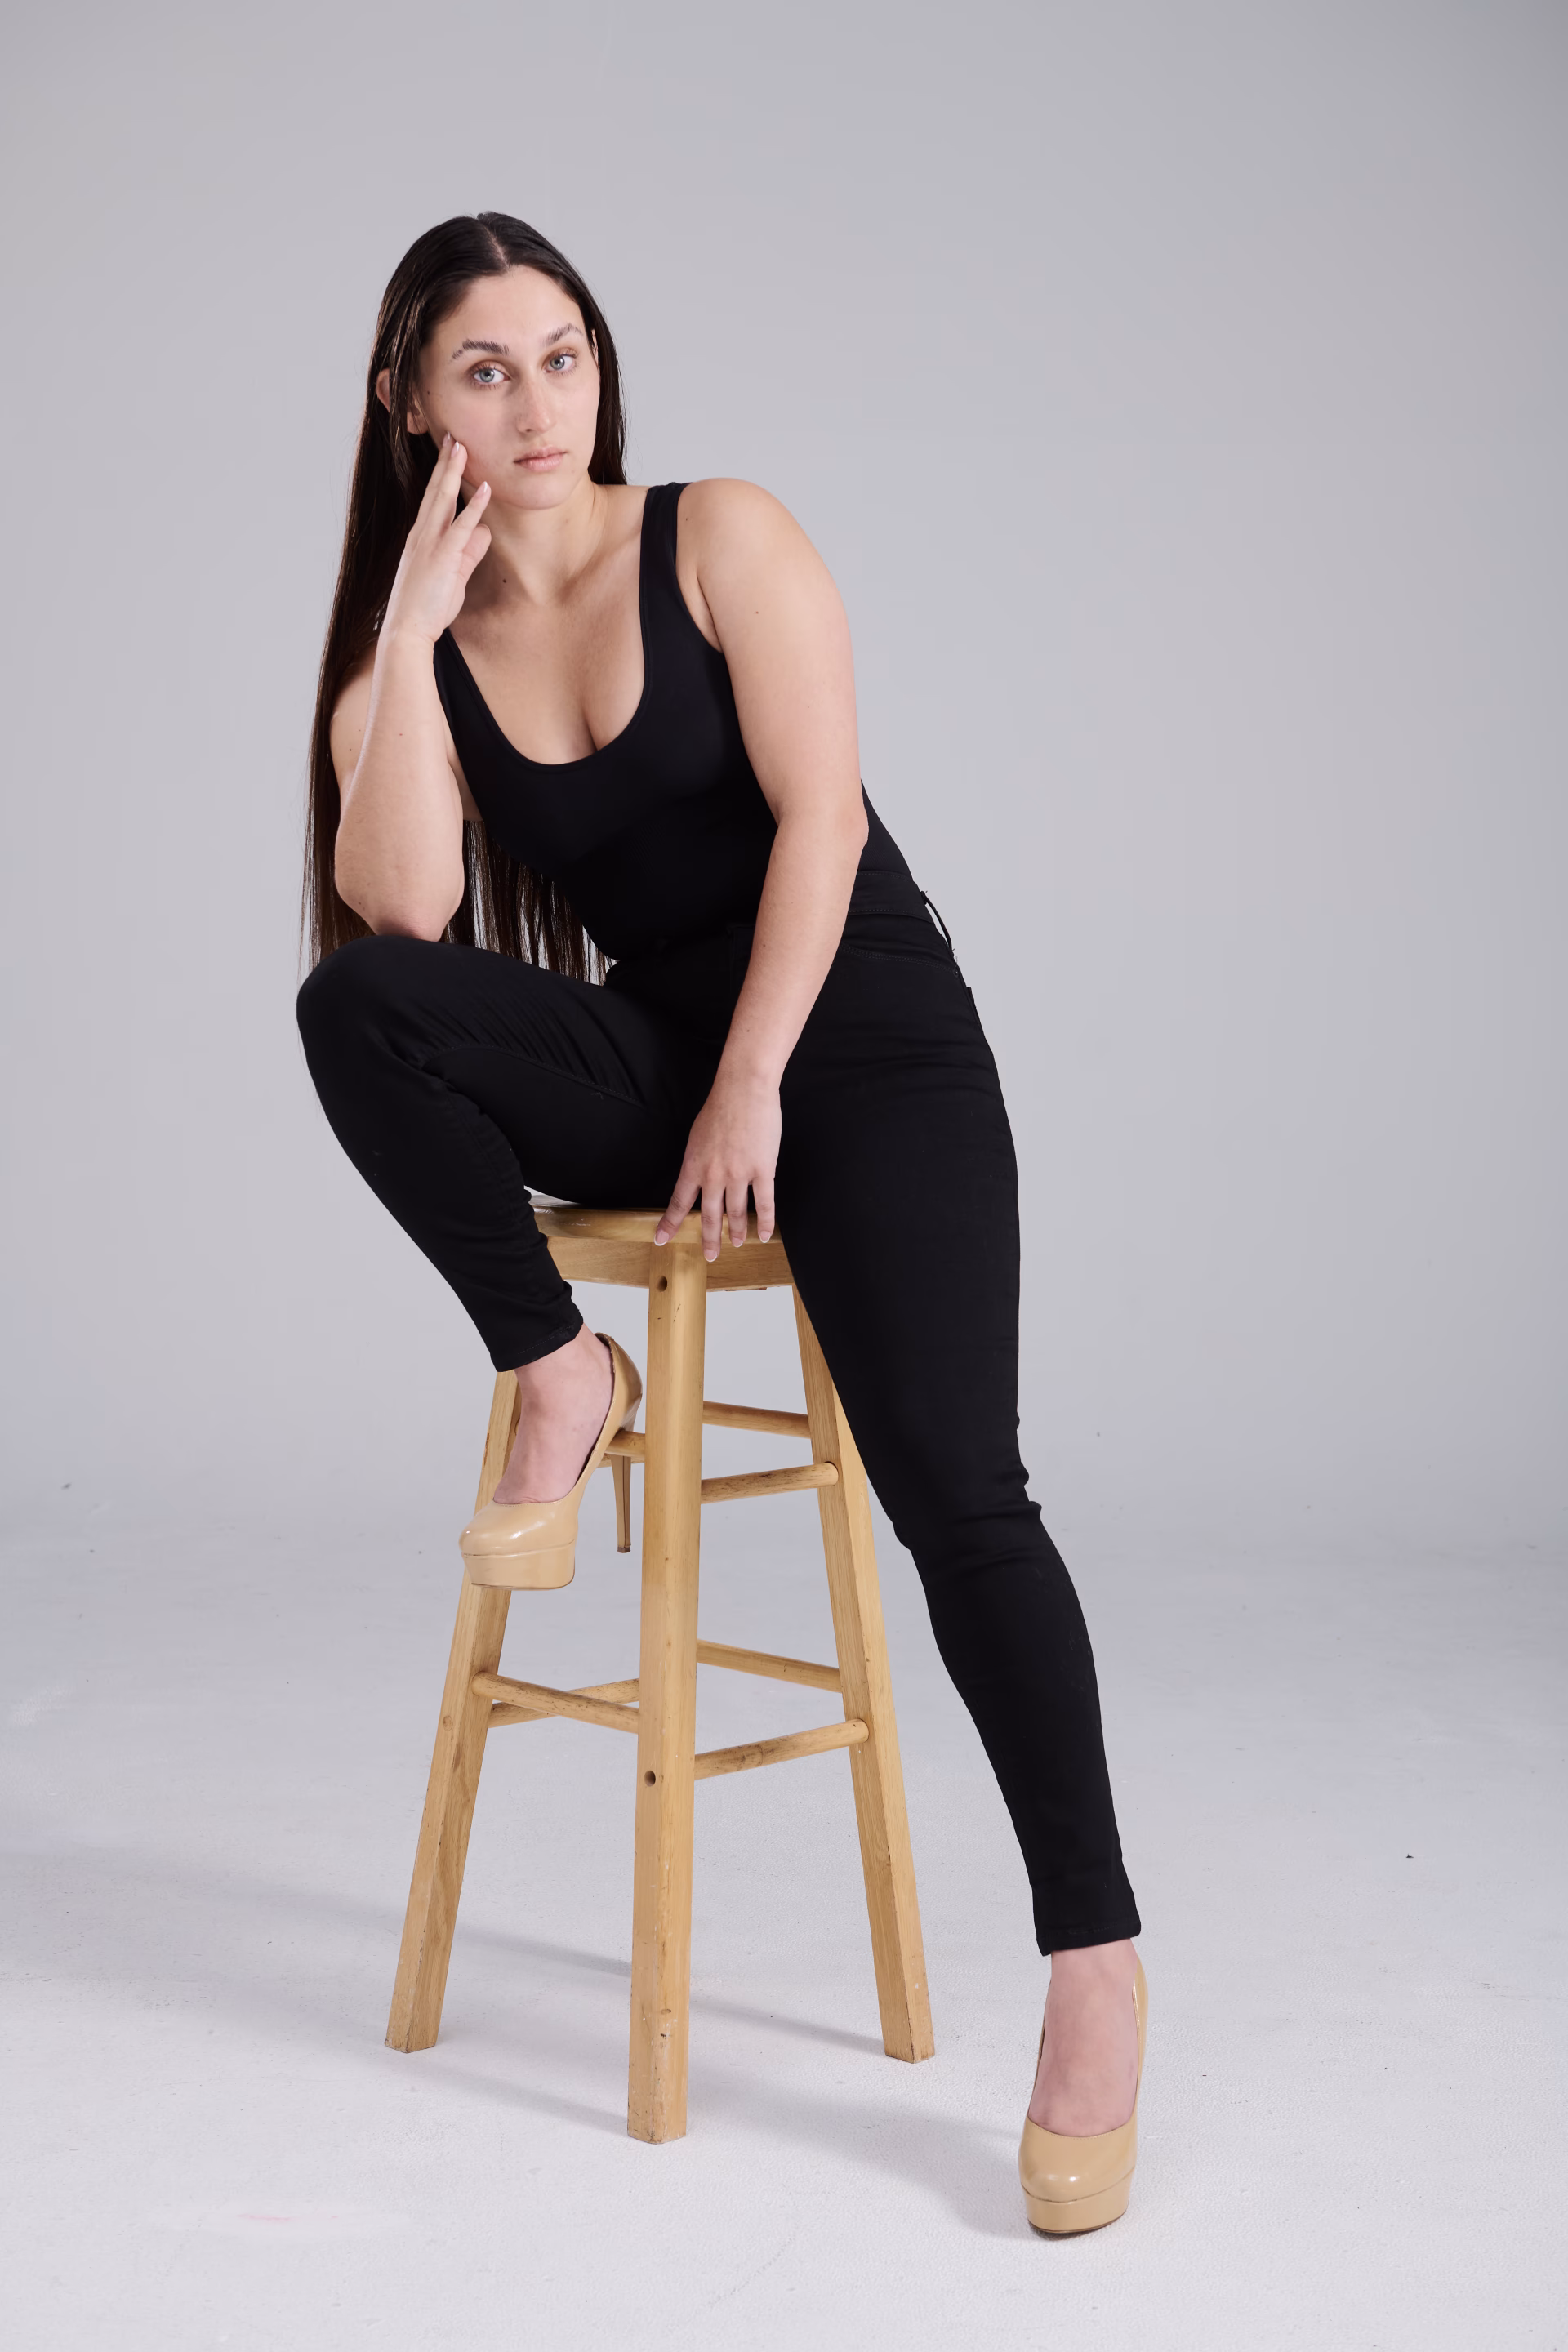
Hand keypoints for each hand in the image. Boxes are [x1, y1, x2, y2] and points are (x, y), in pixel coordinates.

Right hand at [381, 435, 491, 647]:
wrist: (407, 630)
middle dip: (445, 462)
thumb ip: (469, 552)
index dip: (443, 475)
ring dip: (453, 472)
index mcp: (422, 538)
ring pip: (443, 499)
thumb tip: (484, 530)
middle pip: (436, 491)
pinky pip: (461, 527)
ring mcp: (430, 544)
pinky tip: (485, 489)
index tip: (450, 453)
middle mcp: (423, 535)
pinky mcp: (442, 557)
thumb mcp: (454, 575)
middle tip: (453, 436)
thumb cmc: (427, 607)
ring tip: (462, 446)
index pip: (434, 499)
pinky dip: (474, 507)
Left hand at [655, 1071, 780, 1260]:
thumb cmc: (720, 1107)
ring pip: (736, 1213)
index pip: (678, 1202)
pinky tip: (764, 1233)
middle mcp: (713, 1175)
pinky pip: (764, 1203)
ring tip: (737, 1243)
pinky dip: (765, 1222)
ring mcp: (739, 1175)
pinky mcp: (762, 1170)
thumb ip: (698, 1160)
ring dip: (736, 1231)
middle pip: (708, 1215)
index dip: (669, 1223)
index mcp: (693, 1165)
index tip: (661, 1239)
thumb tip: (699, 1176)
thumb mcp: (697, 1136)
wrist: (743, 1089)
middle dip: (709, 1238)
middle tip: (710, 1255)